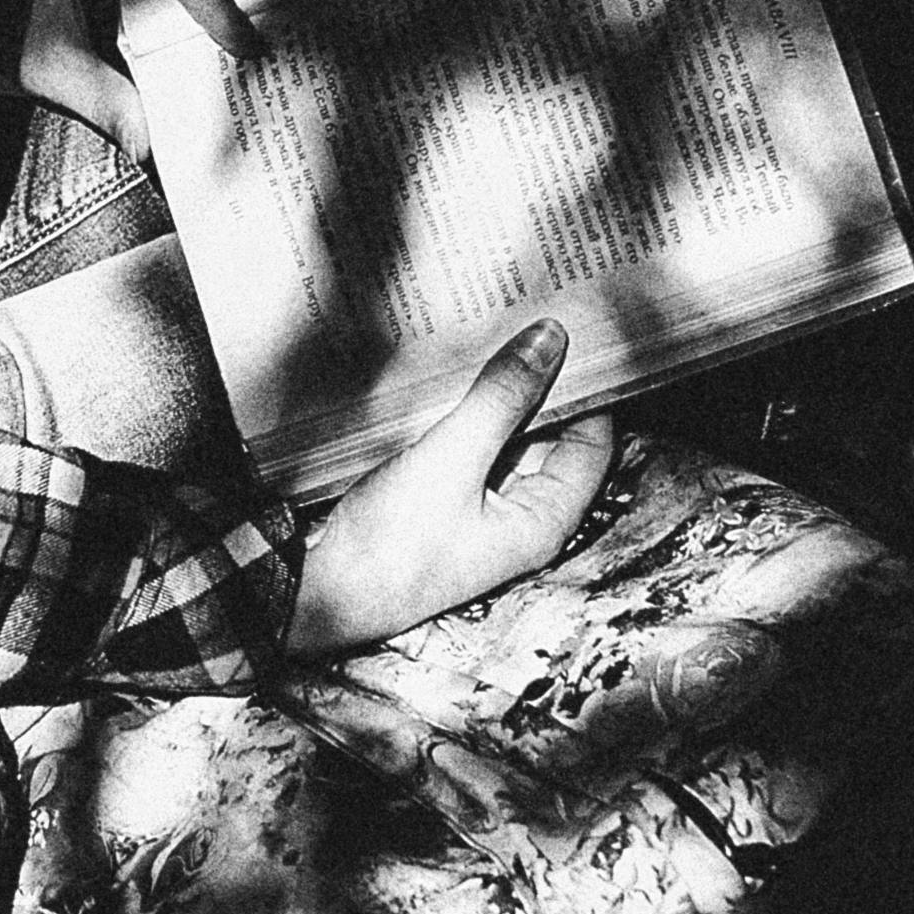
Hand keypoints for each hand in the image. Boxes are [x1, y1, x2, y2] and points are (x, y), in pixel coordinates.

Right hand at [285, 319, 622, 660]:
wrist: (320, 592)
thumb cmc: (392, 545)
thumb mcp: (451, 460)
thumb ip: (502, 398)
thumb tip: (552, 340)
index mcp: (543, 521)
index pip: (593, 444)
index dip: (592, 391)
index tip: (578, 336)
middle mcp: (520, 517)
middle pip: (552, 439)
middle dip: (543, 386)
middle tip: (534, 321)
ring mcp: (481, 509)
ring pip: (508, 439)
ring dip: (502, 395)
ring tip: (495, 335)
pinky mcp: (446, 501)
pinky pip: (472, 447)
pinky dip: (469, 412)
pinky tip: (453, 374)